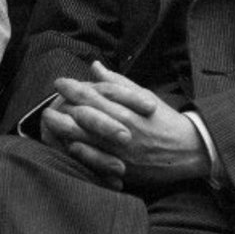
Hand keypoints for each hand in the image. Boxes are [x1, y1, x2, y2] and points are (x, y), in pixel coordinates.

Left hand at [40, 62, 210, 192]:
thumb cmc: (164, 120)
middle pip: (84, 117)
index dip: (72, 88)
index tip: (59, 82)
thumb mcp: (144, 96)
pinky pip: (96, 162)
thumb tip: (94, 65)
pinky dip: (80, 153)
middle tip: (44, 105)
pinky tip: (68, 146)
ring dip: (64, 130)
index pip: (93, 95)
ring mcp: (121, 151)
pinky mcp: (124, 168)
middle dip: (61, 109)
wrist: (190, 150)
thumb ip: (117, 82)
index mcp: (127, 110)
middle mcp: (122, 129)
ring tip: (49, 124)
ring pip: (85, 139)